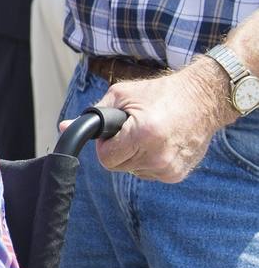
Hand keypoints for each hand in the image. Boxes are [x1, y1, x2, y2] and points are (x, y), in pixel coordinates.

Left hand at [70, 59, 236, 181]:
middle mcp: (158, 156)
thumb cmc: (160, 93)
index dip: (106, 145)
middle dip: (119, 150)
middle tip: (133, 130)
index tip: (114, 134)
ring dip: (135, 155)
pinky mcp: (178, 174)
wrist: (204, 98)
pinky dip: (149, 160)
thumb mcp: (122, 95)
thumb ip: (92, 116)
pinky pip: (148, 173)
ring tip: (150, 134)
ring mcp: (170, 168)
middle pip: (117, 166)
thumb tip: (62, 128)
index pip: (106, 159)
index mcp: (143, 135)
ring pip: (132, 171)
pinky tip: (161, 143)